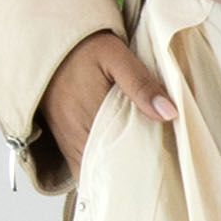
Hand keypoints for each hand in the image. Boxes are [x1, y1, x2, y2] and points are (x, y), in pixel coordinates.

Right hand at [41, 29, 174, 177]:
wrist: (51, 38)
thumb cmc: (84, 47)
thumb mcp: (117, 57)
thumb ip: (142, 84)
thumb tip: (169, 113)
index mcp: (87, 119)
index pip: (112, 163)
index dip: (133, 176)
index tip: (155, 180)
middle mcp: (73, 135)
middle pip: (101, 172)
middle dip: (126, 180)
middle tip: (154, 182)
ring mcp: (66, 138)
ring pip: (90, 170)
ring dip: (112, 176)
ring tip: (140, 178)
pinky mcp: (63, 136)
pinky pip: (80, 162)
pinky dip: (98, 167)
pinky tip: (118, 165)